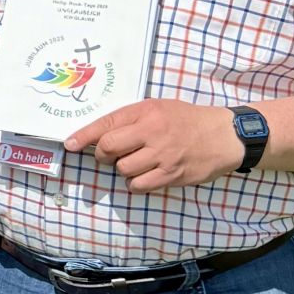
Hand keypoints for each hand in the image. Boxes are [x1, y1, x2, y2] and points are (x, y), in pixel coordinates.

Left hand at [65, 100, 242, 192]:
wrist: (224, 136)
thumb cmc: (187, 120)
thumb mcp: (160, 108)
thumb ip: (132, 119)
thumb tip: (100, 134)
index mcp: (147, 112)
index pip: (108, 123)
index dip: (84, 136)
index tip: (69, 144)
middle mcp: (153, 132)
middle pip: (109, 148)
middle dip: (103, 155)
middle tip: (110, 155)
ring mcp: (163, 155)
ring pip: (123, 169)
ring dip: (122, 170)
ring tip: (136, 163)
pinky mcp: (172, 175)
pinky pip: (139, 185)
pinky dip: (136, 183)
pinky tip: (144, 175)